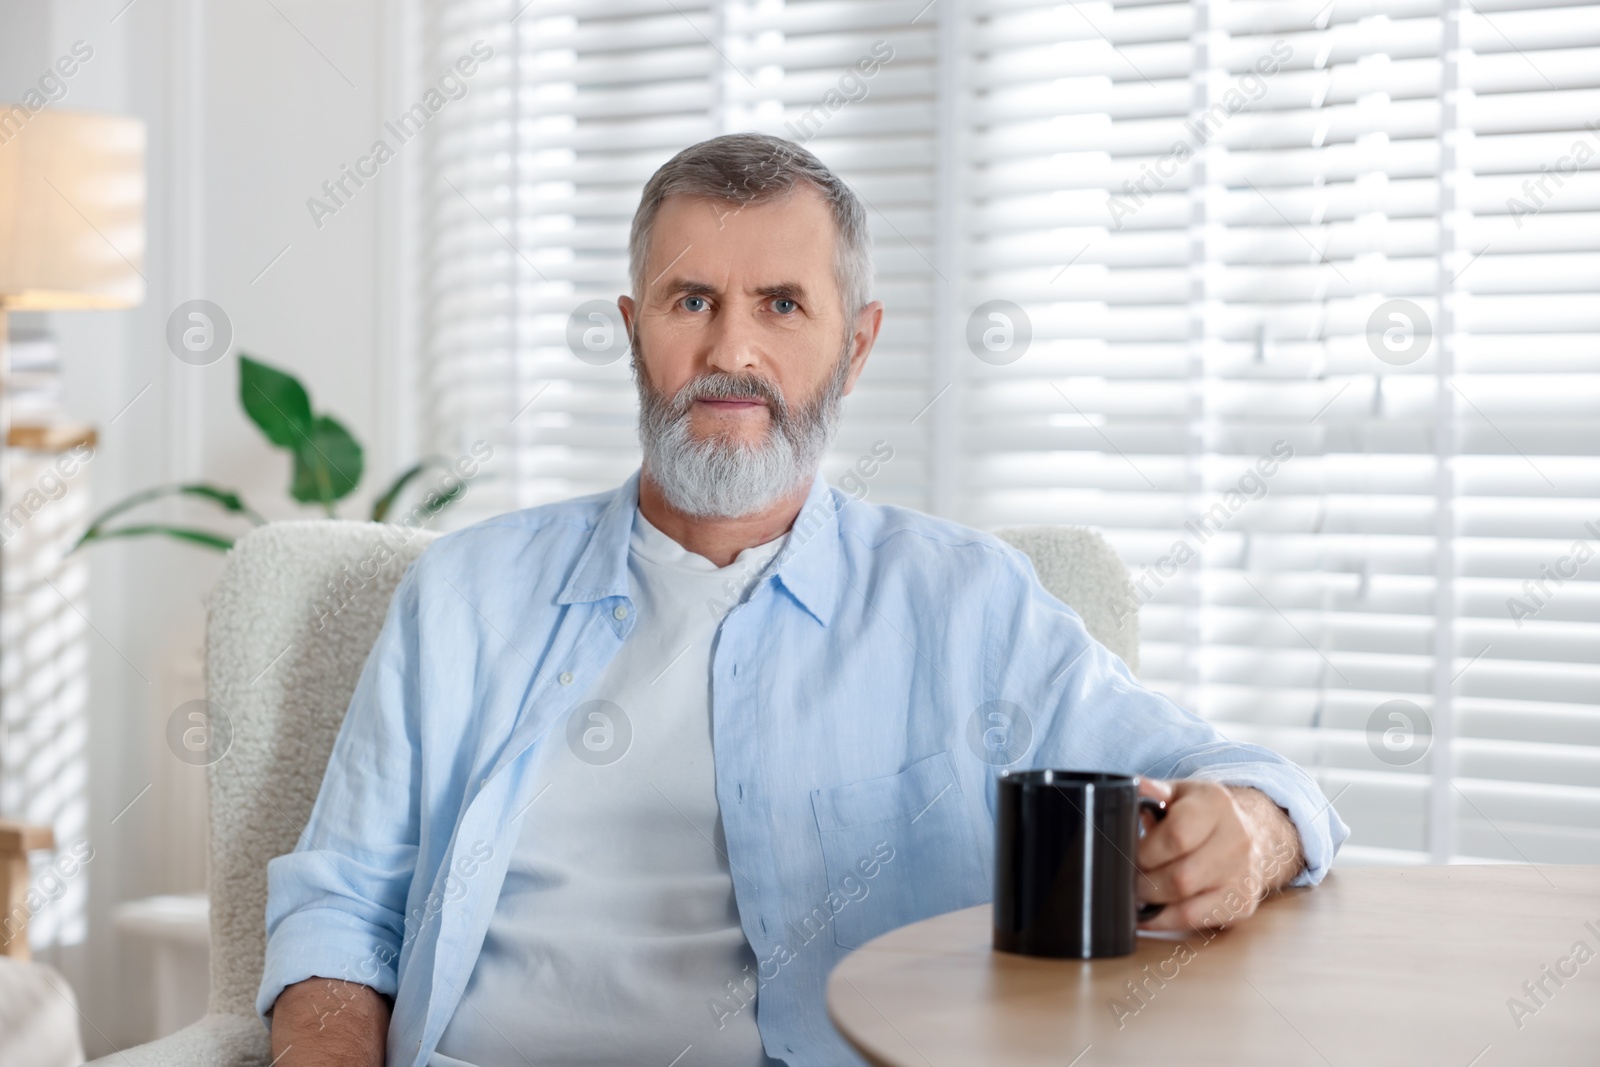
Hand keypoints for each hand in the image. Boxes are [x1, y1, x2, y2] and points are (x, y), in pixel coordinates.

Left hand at [1134, 778, 1303, 931]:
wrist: (1251, 832)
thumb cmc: (1202, 813)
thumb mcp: (1180, 793)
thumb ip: (1153, 791)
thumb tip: (1131, 789)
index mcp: (1216, 804)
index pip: (1177, 835)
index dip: (1146, 851)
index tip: (1129, 854)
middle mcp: (1237, 839)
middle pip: (1180, 876)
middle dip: (1144, 882)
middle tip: (1128, 877)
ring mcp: (1244, 875)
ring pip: (1186, 904)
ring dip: (1152, 902)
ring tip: (1137, 892)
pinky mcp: (1242, 903)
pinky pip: (1194, 921)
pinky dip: (1164, 920)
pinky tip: (1150, 912)